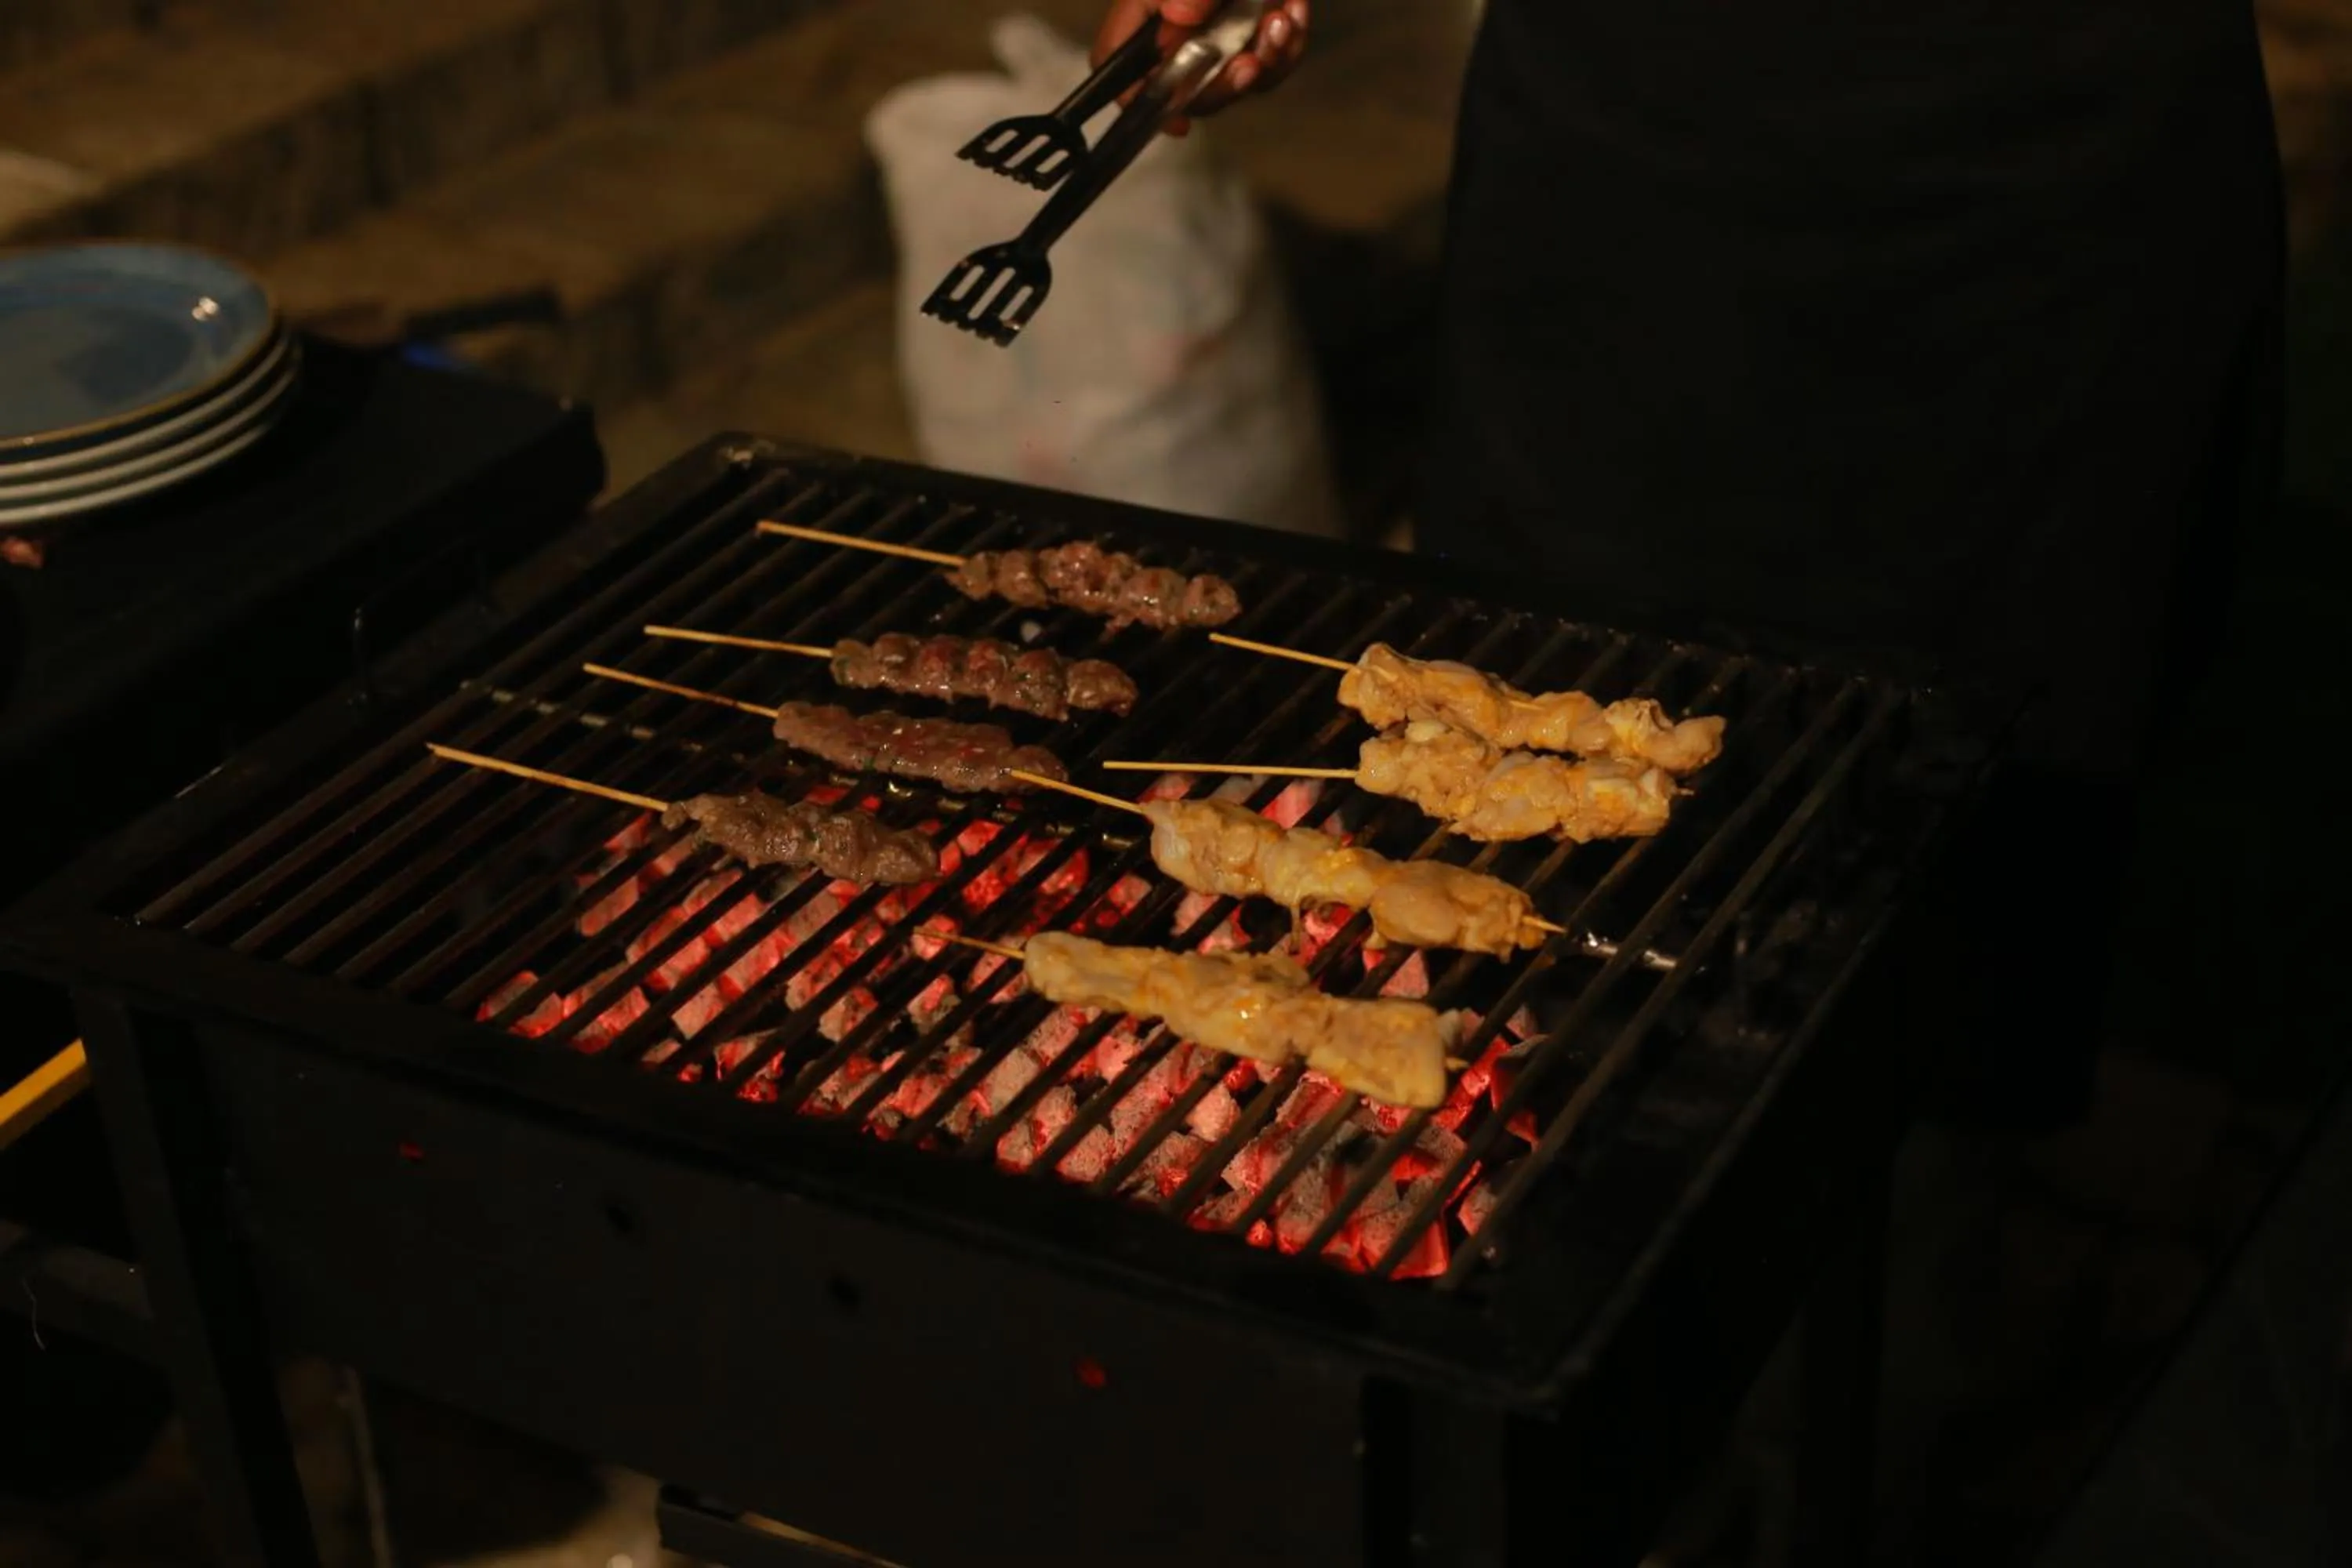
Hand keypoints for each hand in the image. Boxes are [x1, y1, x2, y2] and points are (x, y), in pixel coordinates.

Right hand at [1091, 0, 1310, 136]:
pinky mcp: (1256, 37)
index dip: (1139, 99)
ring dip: (1265, 60)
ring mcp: (1219, 39)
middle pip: (1186, 90)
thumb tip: (1180, 16)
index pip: (1119, 66)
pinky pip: (1273, 61)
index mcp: (1144, 15)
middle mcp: (1176, 34)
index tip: (1176, 119)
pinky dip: (1288, 43)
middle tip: (1249, 62)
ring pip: (1237, 80)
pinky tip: (1294, 9)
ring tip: (1281, 21)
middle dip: (1223, 84)